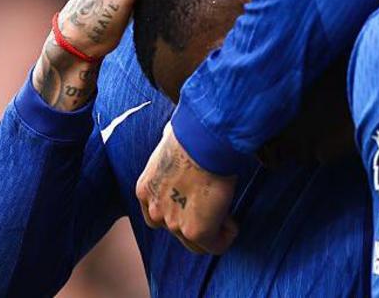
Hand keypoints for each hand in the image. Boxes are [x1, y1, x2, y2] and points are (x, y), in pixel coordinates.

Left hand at [137, 122, 238, 254]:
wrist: (202, 142)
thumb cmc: (190, 135)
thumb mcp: (168, 141)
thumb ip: (169, 150)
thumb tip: (172, 132)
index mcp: (145, 189)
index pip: (157, 214)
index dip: (179, 211)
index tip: (197, 200)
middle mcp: (155, 209)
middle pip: (176, 231)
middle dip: (196, 222)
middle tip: (215, 207)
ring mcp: (174, 224)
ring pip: (195, 243)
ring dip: (212, 230)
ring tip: (226, 215)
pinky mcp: (196, 231)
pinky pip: (215, 246)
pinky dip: (226, 236)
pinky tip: (233, 222)